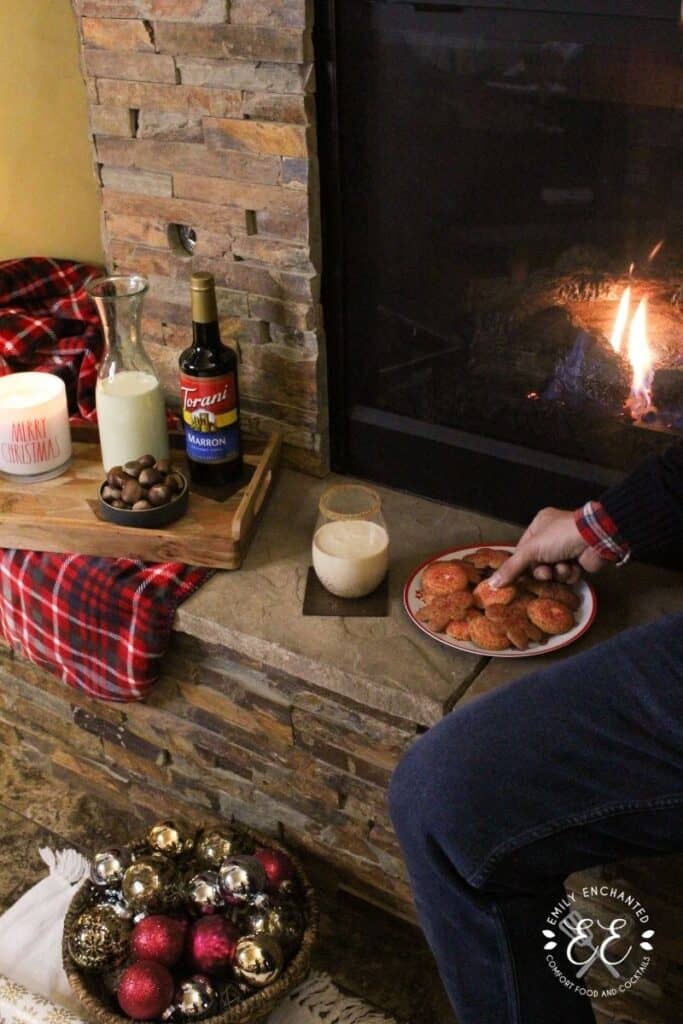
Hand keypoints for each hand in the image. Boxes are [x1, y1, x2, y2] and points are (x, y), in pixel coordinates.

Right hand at [489, 507, 604, 587]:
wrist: (595, 538)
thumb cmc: (560, 536)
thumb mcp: (531, 550)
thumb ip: (512, 567)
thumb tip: (492, 584)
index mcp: (539, 525)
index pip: (523, 549)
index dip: (521, 564)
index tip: (518, 577)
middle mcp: (552, 535)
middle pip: (537, 563)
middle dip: (542, 570)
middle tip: (546, 572)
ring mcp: (567, 548)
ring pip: (553, 570)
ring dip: (557, 572)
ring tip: (563, 567)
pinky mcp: (579, 560)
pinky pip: (567, 574)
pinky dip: (570, 573)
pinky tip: (574, 567)